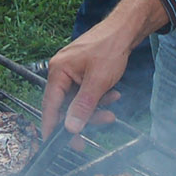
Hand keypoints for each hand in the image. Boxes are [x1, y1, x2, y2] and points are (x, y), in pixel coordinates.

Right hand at [39, 21, 135, 136]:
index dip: (52, 126)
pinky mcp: (82, 72)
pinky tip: (113, 95)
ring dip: (95, 107)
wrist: (125, 30)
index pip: (50, 105)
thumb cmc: (110, 48)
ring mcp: (72, 72)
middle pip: (65, 105)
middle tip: (98, 127)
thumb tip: (70, 129)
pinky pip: (86, 93)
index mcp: (58, 72)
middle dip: (84, 117)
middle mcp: (61, 72)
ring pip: (78, 101)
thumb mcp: (98, 82)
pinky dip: (99, 98)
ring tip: (112, 107)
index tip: (54, 145)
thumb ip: (82, 107)